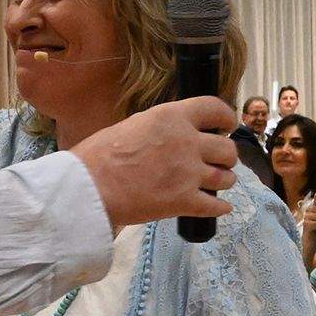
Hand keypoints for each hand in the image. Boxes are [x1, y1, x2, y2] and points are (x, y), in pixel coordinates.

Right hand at [71, 97, 238, 227]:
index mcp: (172, 117)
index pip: (215, 108)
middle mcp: (187, 142)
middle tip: (218, 162)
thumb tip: (172, 136)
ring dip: (224, 181)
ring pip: (226, 178)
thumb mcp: (133, 124)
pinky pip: (216, 206)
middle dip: (226, 156)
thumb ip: (161, 127)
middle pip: (227, 148)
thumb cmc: (98, 155)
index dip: (226, 118)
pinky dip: (220, 208)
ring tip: (216, 184)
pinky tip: (219, 207)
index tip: (226, 126)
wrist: (88, 188)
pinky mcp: (184, 202)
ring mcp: (188, 173)